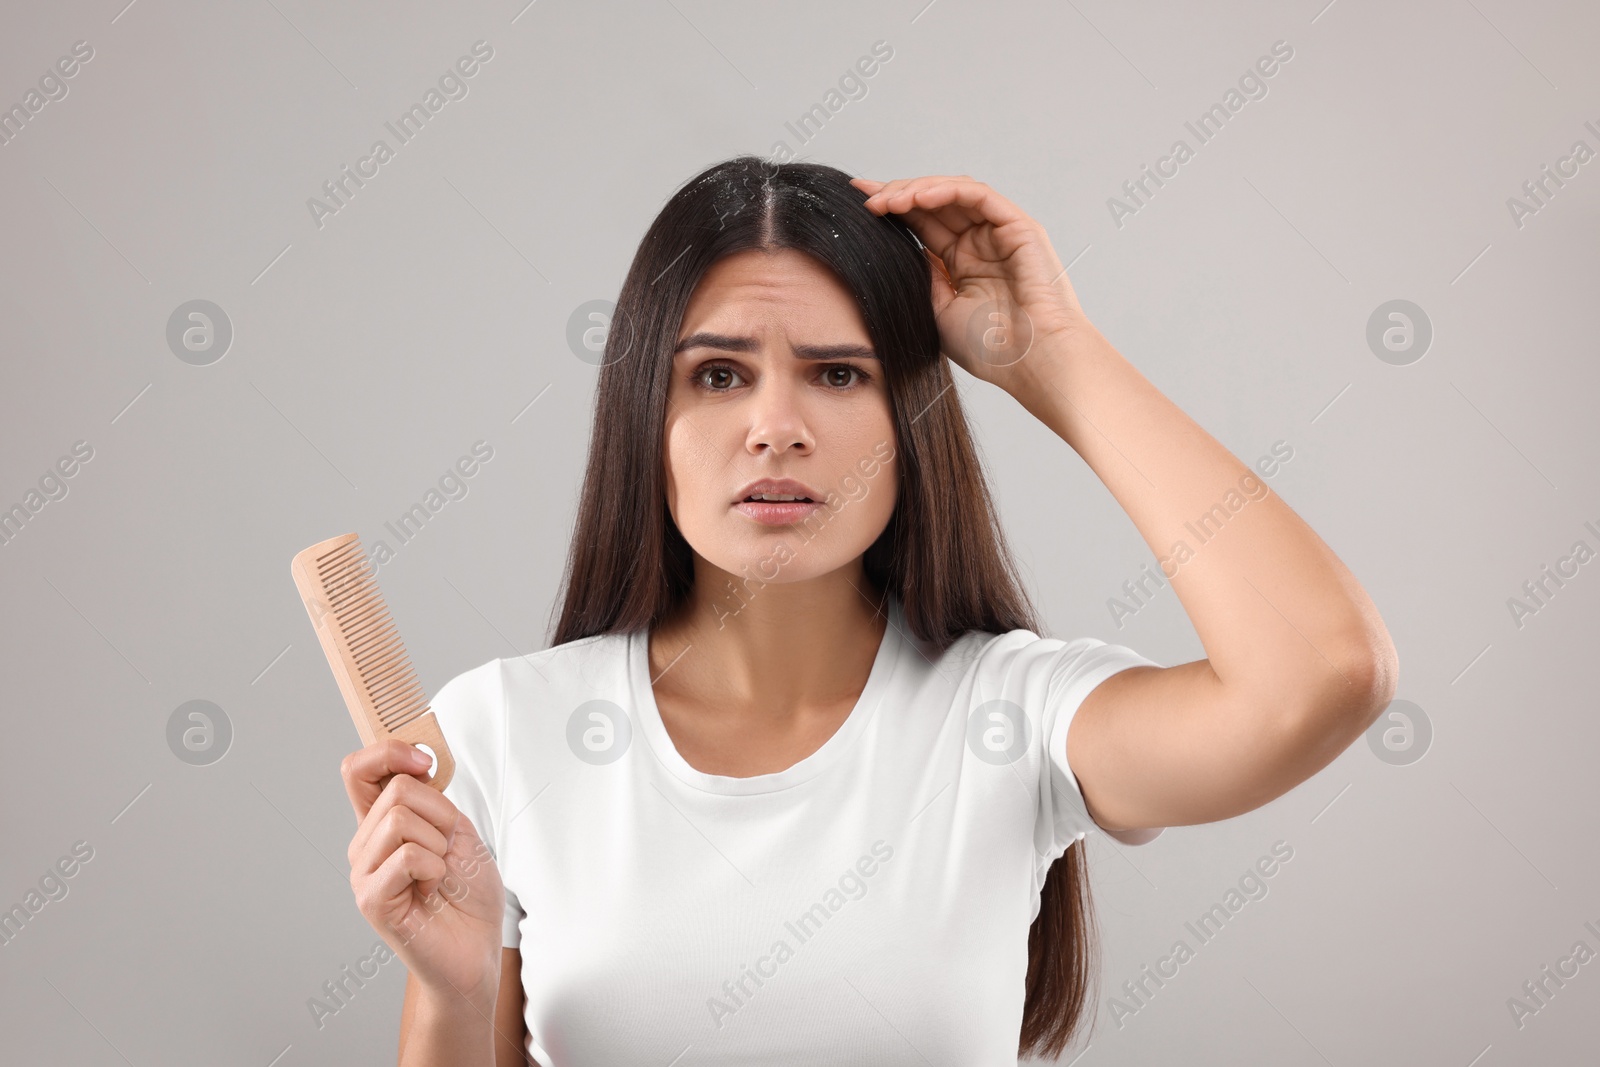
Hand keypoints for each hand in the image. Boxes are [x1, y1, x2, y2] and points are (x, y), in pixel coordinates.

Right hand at [342, 739, 504, 1009]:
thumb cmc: (467, 895)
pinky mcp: (371, 899)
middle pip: (397, 789)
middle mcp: (365, 845)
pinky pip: (407, 856)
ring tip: (439, 874)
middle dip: (441, 815)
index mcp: (382, 823)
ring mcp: (364, 872)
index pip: (358, 769)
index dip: (389, 752)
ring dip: (439, 844)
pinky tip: (431, 891)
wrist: (476, 950)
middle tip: (447, 850)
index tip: (425, 762)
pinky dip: (435, 869)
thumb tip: (415, 762)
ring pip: (401, 819)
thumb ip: (431, 798)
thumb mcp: (458, 830)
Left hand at [850, 174, 1093, 396]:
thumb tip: (902, 250)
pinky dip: (945, 190)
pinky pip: (977, 195)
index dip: (892, 212)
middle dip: (897, 195)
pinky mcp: (1018, 226)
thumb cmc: (992, 350)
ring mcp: (1000, 233)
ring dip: (916, 190)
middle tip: (863, 197)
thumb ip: (923, 278)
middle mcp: (981, 244)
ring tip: (886, 200)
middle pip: (934, 204)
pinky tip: (916, 198)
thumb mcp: (938, 312)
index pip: (923, 226)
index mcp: (963, 264)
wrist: (1031, 362)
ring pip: (953, 193)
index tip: (857, 207)